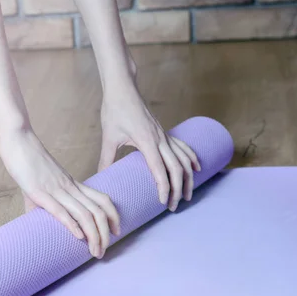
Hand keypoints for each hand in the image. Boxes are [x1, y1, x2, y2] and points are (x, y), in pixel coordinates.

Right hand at [0, 129, 119, 258]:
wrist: (18, 140)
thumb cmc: (27, 160)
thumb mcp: (39, 183)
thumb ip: (39, 202)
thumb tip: (33, 220)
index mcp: (72, 183)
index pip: (102, 199)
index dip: (113, 217)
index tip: (115, 232)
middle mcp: (69, 187)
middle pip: (98, 211)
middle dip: (105, 235)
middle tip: (103, 252)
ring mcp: (56, 189)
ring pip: (84, 214)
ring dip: (94, 235)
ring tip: (95, 252)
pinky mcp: (40, 192)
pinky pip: (60, 210)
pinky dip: (72, 224)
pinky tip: (78, 237)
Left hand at [99, 80, 200, 210]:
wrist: (123, 88)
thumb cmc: (114, 110)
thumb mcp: (108, 137)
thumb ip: (106, 159)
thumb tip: (100, 176)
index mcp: (146, 141)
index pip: (159, 169)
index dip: (164, 187)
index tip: (164, 202)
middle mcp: (160, 138)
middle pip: (176, 168)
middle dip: (178, 189)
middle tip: (174, 207)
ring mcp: (164, 135)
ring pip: (184, 159)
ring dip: (188, 178)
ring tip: (188, 195)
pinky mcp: (164, 131)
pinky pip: (183, 147)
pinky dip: (191, 159)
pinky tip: (196, 169)